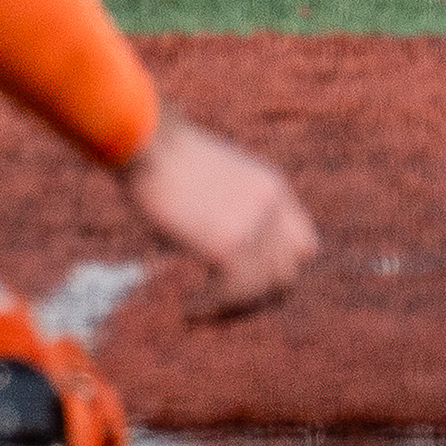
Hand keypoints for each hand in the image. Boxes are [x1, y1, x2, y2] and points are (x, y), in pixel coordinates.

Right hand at [120, 110, 318, 316]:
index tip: (247, 279)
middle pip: (286, 274)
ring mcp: (254, 228)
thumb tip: (208, 245)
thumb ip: (226, 207)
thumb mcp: (210, 175)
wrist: (142, 137)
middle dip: (257, 293)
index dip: (276, 267)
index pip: (302, 246)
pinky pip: (231, 293)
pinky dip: (210, 307)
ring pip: (261, 289)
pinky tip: (189, 307)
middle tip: (223, 301)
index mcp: (272, 188)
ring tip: (200, 307)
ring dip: (231, 304)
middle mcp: (272, 209)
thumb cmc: (159, 152)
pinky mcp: (229, 246)